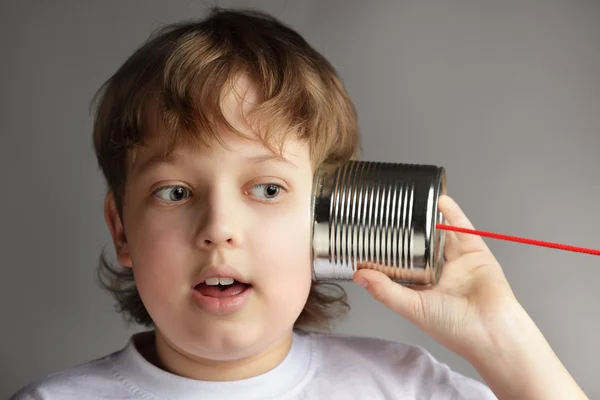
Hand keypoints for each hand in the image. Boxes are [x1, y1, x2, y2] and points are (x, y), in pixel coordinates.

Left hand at [353, 194, 519, 358]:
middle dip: (409, 231)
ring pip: (441, 235)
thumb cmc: (453, 327)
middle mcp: (441, 274)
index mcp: (424, 289)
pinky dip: (453, 214)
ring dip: (429, 218)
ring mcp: (459, 263)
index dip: (389, 253)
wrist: (491, 332)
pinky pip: (463, 230)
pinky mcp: (477, 254)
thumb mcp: (411, 307)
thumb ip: (385, 290)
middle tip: (392, 213)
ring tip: (414, 201)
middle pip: (422, 246)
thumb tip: (359, 276)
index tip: (371, 237)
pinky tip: (441, 201)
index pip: (403, 265)